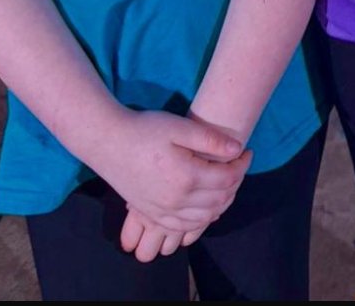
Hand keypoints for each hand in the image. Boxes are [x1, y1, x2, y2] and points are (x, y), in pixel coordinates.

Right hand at [91, 108, 250, 232]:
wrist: (108, 143)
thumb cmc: (144, 130)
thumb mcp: (179, 126)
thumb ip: (210, 139)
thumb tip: (237, 149)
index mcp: (186, 177)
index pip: (227, 179)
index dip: (242, 166)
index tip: (246, 151)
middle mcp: (176, 201)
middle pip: (219, 201)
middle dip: (235, 183)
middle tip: (238, 164)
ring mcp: (163, 211)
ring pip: (204, 218)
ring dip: (221, 202)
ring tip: (226, 181)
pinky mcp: (152, 214)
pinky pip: (183, 227)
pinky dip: (200, 220)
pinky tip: (205, 205)